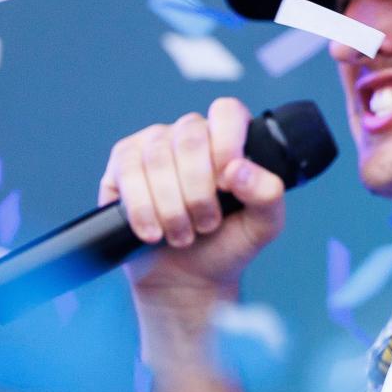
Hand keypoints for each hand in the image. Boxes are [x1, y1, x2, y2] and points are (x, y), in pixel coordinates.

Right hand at [97, 96, 287, 305]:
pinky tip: (153, 233)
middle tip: (207, 224)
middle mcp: (189, 134)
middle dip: (199, 190)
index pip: (226, 112)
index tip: (227, 186)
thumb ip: (268, 194)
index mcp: (227, 138)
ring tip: (182, 235)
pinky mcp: (123, 165)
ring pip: (157, 157)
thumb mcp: (262, 226)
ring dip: (172, 207)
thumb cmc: (225, 244)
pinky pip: (127, 171)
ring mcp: (153, 145)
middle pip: (190, 137)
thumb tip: (239, 169)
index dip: (226, 144)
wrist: (186, 279)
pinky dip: (143, 209)